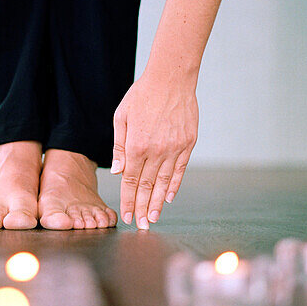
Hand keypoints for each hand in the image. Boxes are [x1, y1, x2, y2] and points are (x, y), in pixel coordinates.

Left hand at [111, 71, 198, 229]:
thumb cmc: (142, 96)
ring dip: (159, 203)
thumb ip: (120, 146)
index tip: (127, 216)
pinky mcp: (188, 144)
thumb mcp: (122, 118)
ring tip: (154, 218)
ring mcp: (174, 149)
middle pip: (148, 187)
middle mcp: (156, 151)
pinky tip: (169, 198)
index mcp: (137, 146)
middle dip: (143, 208)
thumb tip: (119, 173)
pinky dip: (174, 185)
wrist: (171, 79)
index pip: (131, 181)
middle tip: (141, 226)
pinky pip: (180, 170)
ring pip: (165, 183)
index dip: (129, 201)